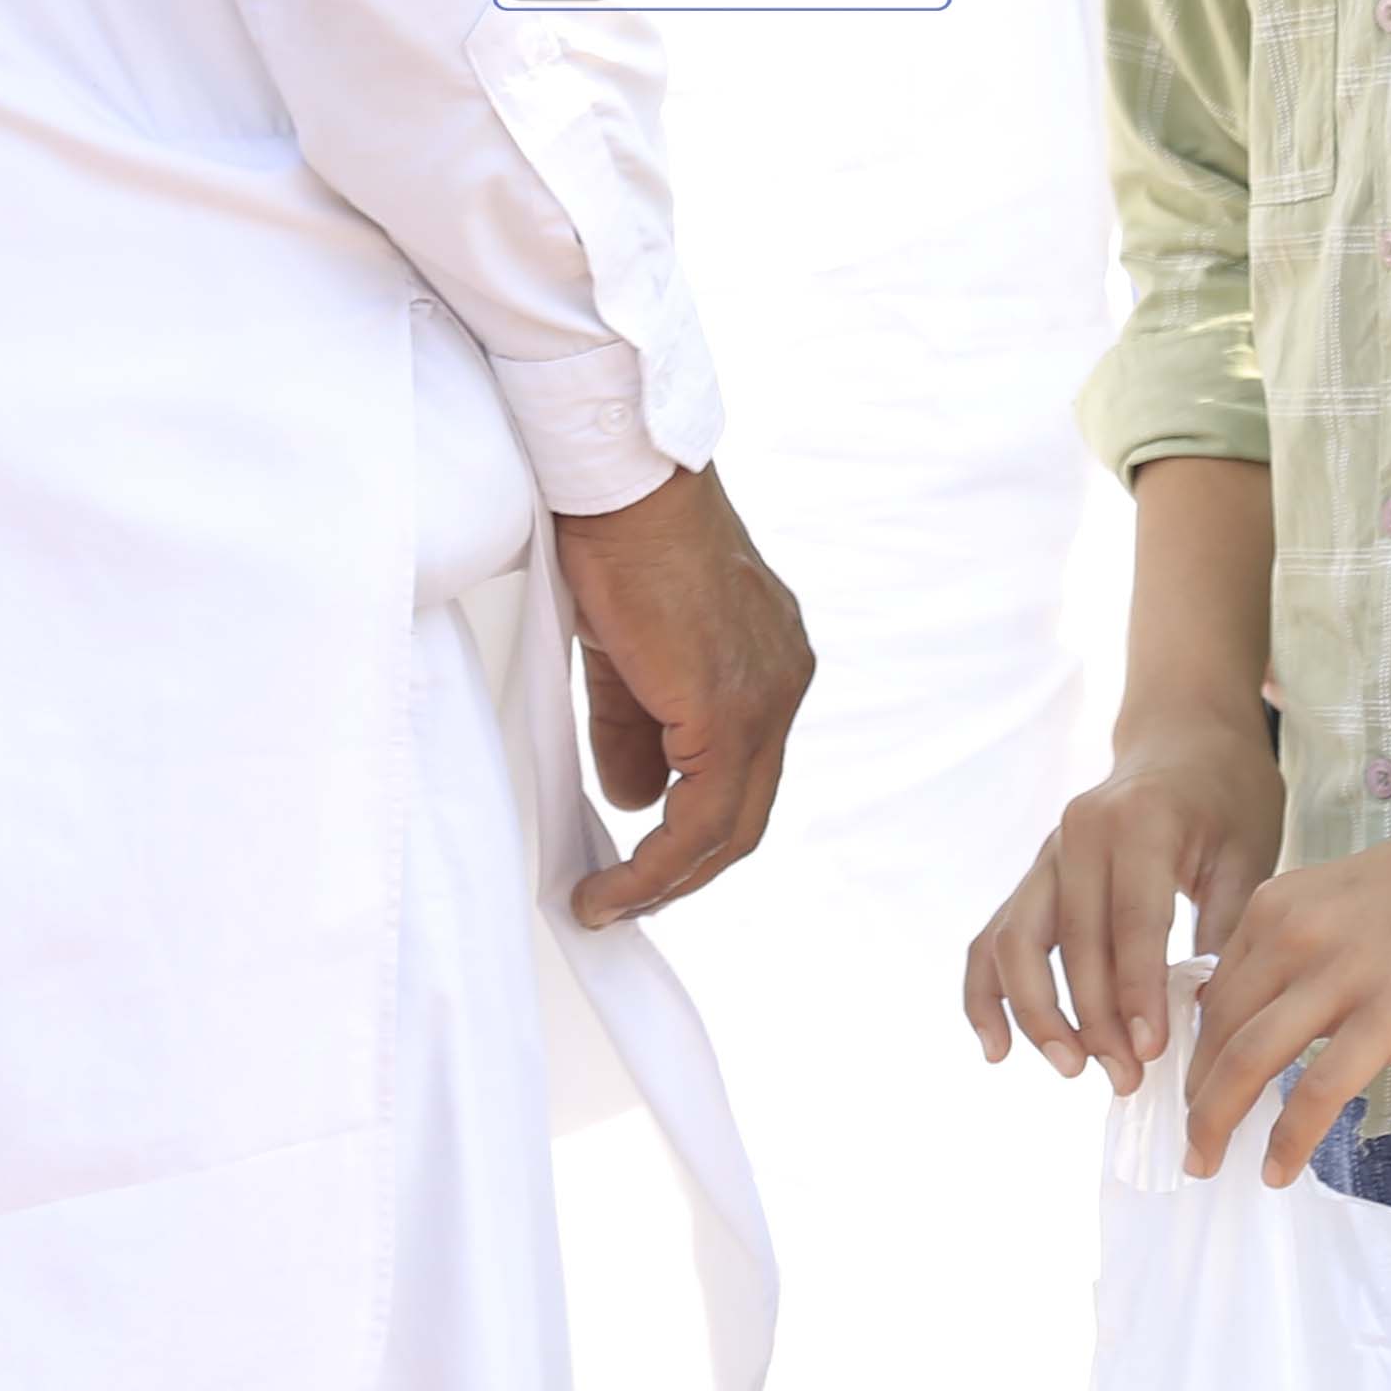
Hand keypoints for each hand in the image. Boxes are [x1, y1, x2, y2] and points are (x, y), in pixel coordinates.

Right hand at [545, 465, 808, 926]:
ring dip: (666, 878)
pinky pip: (698, 816)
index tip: (641, 865)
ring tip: (608, 903)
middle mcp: (783, 683)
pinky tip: (612, 880)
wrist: (623, 488)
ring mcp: (765, 698)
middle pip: (746, 812)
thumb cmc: (621, 543)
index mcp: (770, 661)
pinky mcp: (728, 709)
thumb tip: (635, 801)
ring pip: (727, 825)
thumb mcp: (628, 654)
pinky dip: (656, 862)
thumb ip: (635, 728)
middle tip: (623, 900)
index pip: (743, 772)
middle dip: (683, 870)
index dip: (694, 829)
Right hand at [960, 711, 1287, 1090]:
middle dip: (1095, 1020)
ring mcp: (1047, 853)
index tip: (1151, 1053)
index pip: (1133, 921)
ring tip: (1072, 1069)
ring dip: (1037, 1013)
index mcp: (1141, 821)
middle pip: (1072, 942)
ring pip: (1016, 941)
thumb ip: (1226, 926)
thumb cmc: (1228, 794)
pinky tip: (997, 1049)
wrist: (1185, 736)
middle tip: (1127, 1079)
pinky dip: (985, 994)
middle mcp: (1080, 833)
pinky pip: (993, 937)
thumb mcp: (1250, 850)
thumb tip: (1207, 1015)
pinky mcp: (1033, 875)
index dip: (1138, 993)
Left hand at [1176, 801, 1390, 1189]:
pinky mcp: (1389, 1013)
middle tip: (1190, 1146)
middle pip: (1216, 1032)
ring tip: (1208, 1165)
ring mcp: (1338, 973)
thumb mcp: (1349, 899)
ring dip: (1216, 1124)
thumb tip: (1283, 1014)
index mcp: (1278, 905)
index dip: (1195, 1052)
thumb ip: (1307, 946)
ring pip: (1247, 1062)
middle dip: (1194, 1098)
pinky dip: (1289, 1139)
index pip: (1213, 993)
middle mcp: (1290, 934)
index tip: (1195, 1092)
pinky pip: (1318, 1091)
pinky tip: (1279, 1171)